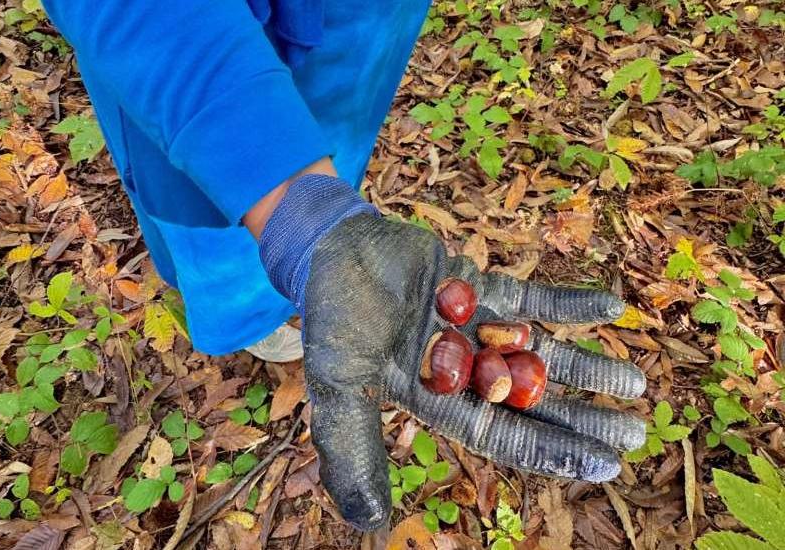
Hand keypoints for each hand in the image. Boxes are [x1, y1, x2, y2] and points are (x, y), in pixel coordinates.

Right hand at [256, 175, 645, 530]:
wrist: (333, 247)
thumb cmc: (332, 317)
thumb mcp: (339, 384)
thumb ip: (352, 449)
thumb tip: (369, 524)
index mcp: (435, 399)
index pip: (502, 434)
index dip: (552, 451)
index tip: (605, 464)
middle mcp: (462, 369)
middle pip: (532, 400)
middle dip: (581, 416)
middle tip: (635, 431)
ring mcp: (476, 327)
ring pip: (540, 353)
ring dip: (586, 366)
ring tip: (636, 382)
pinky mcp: (480, 286)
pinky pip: (532, 297)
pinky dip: (569, 303)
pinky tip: (612, 308)